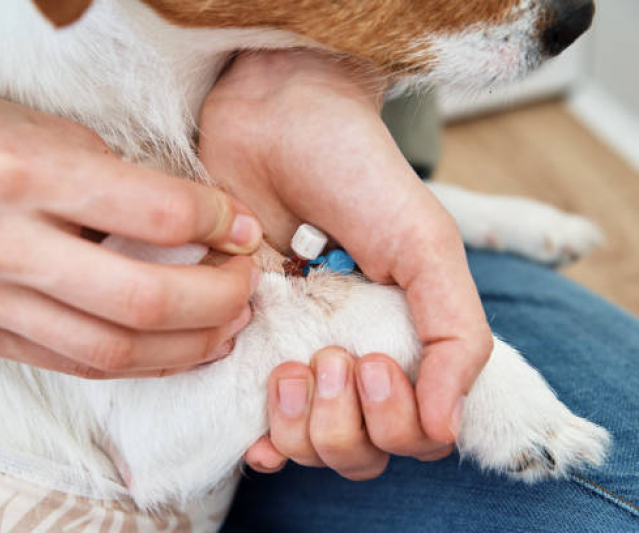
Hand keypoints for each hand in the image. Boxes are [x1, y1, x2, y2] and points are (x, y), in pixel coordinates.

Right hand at [0, 51, 261, 378]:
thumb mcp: (55, 133)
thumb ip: (129, 184)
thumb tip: (212, 228)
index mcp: (24, 173)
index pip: (155, 212)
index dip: (219, 222)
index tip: (243, 227)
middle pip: (141, 299)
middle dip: (218, 299)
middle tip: (248, 285)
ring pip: (114, 351)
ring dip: (189, 345)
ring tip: (228, 325)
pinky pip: (78, 365)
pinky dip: (141, 362)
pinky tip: (179, 348)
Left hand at [200, 52, 491, 473]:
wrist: (274, 125)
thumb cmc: (357, 175)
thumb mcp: (425, 246)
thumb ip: (455, 332)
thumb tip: (446, 428)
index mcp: (404, 341)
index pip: (415, 437)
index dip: (396, 424)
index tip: (368, 361)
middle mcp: (353, 360)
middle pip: (360, 455)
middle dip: (345, 426)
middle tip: (330, 356)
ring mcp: (297, 356)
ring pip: (310, 448)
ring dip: (303, 428)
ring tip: (288, 364)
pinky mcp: (244, 345)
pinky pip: (256, 427)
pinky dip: (264, 444)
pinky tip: (257, 433)